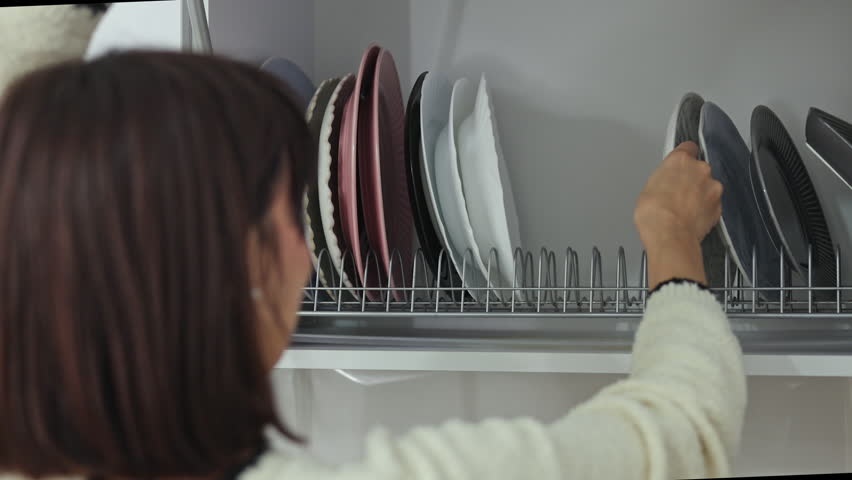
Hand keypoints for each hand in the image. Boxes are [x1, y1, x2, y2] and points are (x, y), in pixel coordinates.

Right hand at [634, 142, 722, 288]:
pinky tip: (691, 217)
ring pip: (707, 186)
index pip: (688, 147)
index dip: (683, 156)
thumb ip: (663, 178)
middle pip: (698, 168)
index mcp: (680, 160)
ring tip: (683, 208)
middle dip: (690, 178)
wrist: (670, 236)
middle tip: (676, 192)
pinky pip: (712, 203)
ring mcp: (712, 188)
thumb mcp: (647, 189)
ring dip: (699, 194)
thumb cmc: (655, 213)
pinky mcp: (719, 206)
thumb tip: (666, 184)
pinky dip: (704, 208)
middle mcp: (700, 169)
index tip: (680, 164)